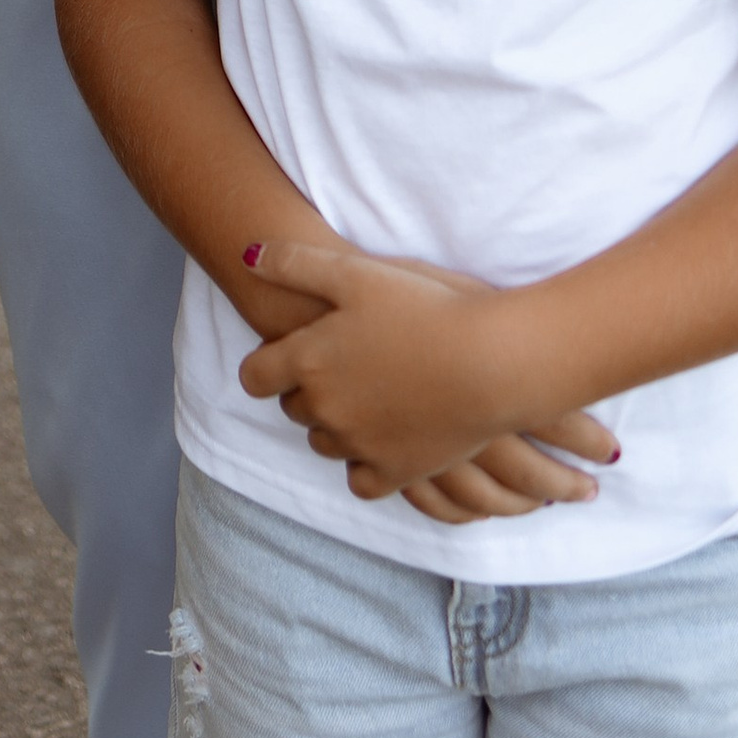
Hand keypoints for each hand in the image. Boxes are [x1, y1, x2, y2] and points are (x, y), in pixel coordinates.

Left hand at [238, 237, 618, 515]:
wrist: (489, 363)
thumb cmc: (424, 308)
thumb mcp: (354, 272)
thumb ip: (295, 264)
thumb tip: (248, 256)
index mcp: (307, 361)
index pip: (255, 376)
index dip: (265, 364)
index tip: (282, 357)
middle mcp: (324, 409)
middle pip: (292, 408)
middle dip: (305, 389)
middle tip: (338, 368)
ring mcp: (359, 445)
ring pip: (323, 443)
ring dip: (334, 424)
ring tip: (365, 398)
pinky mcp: (395, 473)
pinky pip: (360, 482)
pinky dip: (364, 465)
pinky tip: (380, 439)